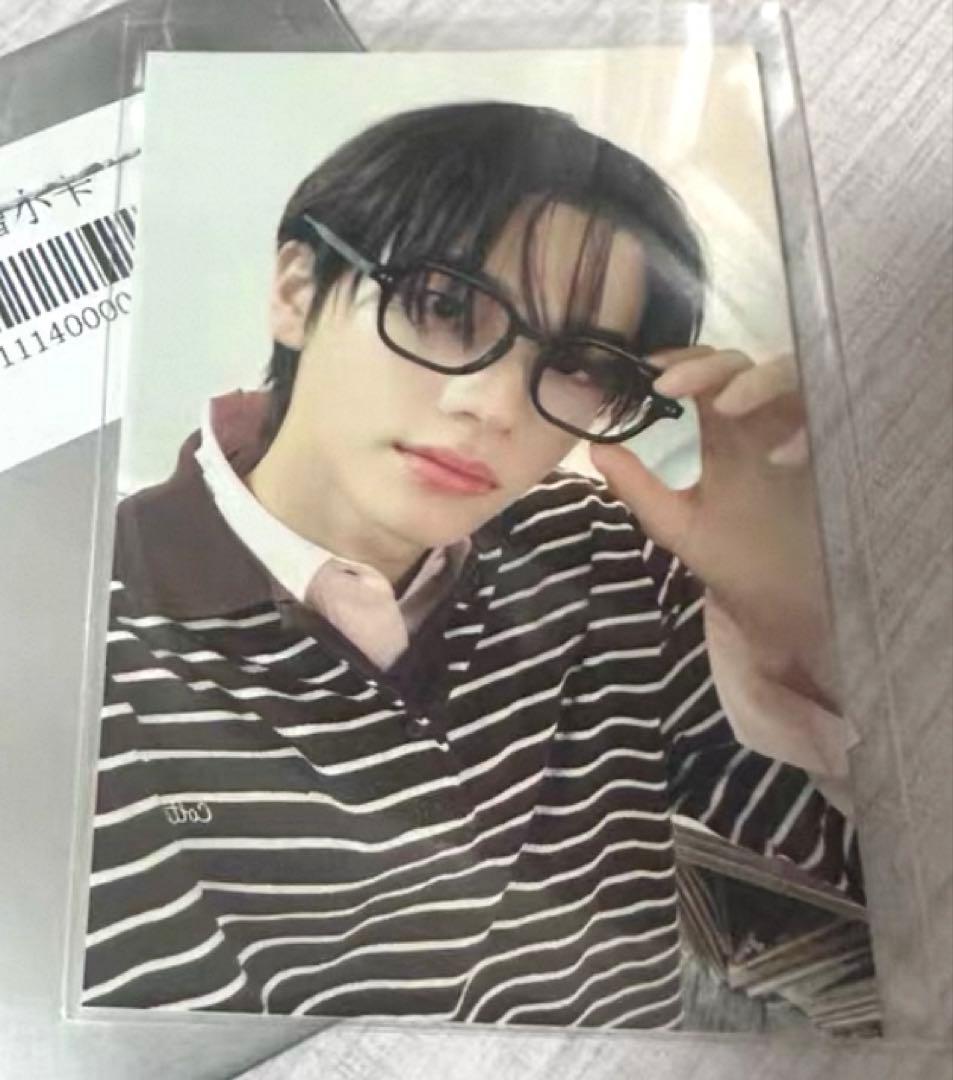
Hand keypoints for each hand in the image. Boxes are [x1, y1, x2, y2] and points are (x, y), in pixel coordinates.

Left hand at [590, 346, 837, 705]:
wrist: (782, 605)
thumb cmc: (735, 558)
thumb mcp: (678, 524)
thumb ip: (638, 487)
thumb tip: (595, 447)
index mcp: (726, 432)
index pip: (702, 376)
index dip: (678, 363)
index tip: (648, 375)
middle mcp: (764, 423)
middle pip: (741, 364)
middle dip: (708, 367)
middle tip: (671, 388)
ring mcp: (805, 433)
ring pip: (791, 375)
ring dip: (758, 383)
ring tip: (728, 408)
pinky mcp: (839, 453)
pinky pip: (835, 420)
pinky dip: (810, 429)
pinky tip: (787, 455)